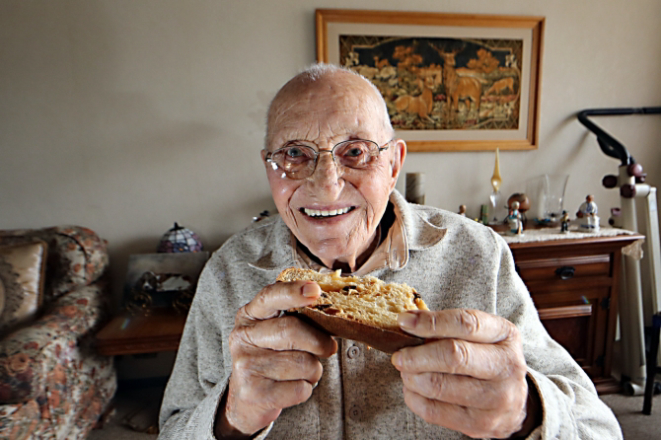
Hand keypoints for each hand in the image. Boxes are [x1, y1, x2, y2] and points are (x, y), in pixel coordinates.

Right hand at [217, 281, 337, 437]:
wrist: (247, 399)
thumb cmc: (272, 358)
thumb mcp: (276, 332)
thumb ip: (297, 318)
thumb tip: (333, 313)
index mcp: (250, 315)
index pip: (271, 296)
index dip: (293, 292)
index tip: (315, 290)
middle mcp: (243, 336)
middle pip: (292, 330)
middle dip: (318, 341)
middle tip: (328, 348)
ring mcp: (246, 365)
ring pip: (303, 363)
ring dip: (313, 370)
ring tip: (301, 372)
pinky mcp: (254, 392)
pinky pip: (300, 389)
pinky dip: (305, 389)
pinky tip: (291, 387)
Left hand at [391, 309, 535, 438]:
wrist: (513, 402)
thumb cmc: (486, 357)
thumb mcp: (480, 334)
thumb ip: (447, 326)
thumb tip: (407, 322)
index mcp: (505, 335)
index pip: (465, 324)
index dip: (430, 322)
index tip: (404, 321)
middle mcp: (506, 367)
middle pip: (453, 356)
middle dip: (417, 355)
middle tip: (399, 356)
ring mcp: (496, 399)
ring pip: (439, 386)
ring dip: (412, 377)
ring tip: (406, 371)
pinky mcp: (479, 425)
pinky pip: (433, 412)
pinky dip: (413, 398)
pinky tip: (413, 388)